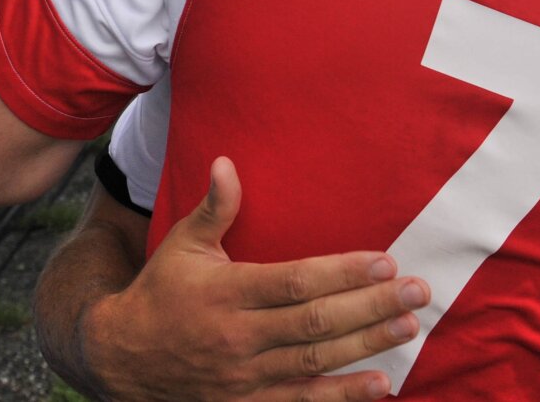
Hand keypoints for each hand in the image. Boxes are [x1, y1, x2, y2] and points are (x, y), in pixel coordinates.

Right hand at [83, 158, 429, 401]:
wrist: (122, 358)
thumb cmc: (162, 290)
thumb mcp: (183, 244)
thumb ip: (214, 208)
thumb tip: (226, 162)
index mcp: (227, 292)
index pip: (295, 281)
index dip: (342, 272)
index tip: (385, 261)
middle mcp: (240, 337)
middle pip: (316, 322)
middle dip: (371, 306)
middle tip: (417, 292)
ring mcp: (245, 377)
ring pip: (317, 361)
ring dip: (368, 345)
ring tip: (409, 327)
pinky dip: (343, 397)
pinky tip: (382, 385)